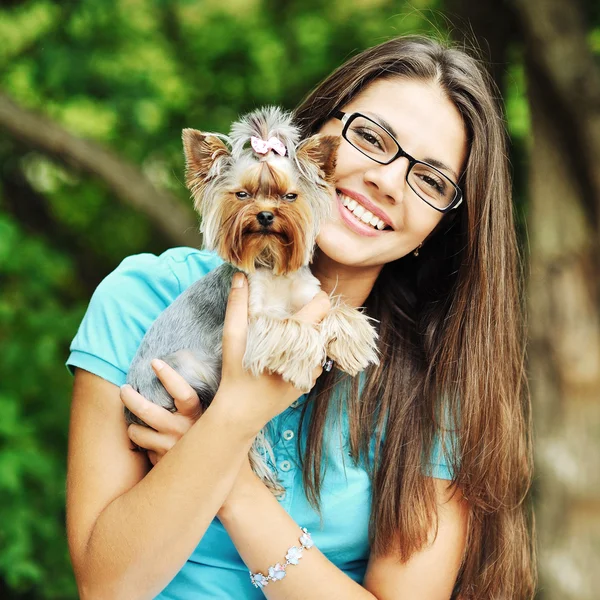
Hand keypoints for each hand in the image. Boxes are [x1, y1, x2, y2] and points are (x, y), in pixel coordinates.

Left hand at [120, 362, 201, 465]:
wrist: (209, 468)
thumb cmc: (203, 431)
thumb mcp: (205, 412)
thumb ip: (192, 391)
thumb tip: (185, 355)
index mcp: (197, 415)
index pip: (183, 393)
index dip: (169, 376)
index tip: (155, 362)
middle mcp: (183, 432)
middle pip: (147, 411)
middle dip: (130, 397)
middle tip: (124, 389)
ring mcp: (171, 449)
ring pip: (137, 432)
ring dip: (133, 426)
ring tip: (136, 423)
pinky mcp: (161, 463)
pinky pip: (142, 448)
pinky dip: (143, 443)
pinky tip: (152, 443)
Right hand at [212, 272, 330, 437]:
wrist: (241, 414)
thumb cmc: (236, 373)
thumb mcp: (233, 337)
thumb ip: (237, 305)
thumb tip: (240, 277)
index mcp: (296, 339)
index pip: (323, 307)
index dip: (317, 296)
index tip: (304, 295)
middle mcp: (311, 355)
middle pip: (323, 323)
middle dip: (312, 315)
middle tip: (294, 311)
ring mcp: (313, 372)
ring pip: (321, 342)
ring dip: (310, 335)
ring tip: (290, 332)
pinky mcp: (309, 383)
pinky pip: (316, 359)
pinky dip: (307, 352)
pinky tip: (289, 352)